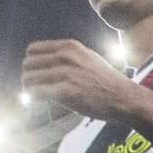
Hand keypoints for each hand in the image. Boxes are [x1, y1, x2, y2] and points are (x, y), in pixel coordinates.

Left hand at [20, 39, 137, 123]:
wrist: (125, 98)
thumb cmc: (107, 82)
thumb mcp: (88, 58)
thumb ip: (68, 57)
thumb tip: (46, 65)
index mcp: (70, 46)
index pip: (33, 50)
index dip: (31, 64)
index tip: (36, 76)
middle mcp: (66, 56)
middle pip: (28, 64)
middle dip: (28, 78)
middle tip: (33, 90)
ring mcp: (66, 73)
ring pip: (29, 79)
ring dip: (28, 91)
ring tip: (35, 99)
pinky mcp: (67, 91)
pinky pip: (37, 93)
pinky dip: (34, 100)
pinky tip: (39, 105)